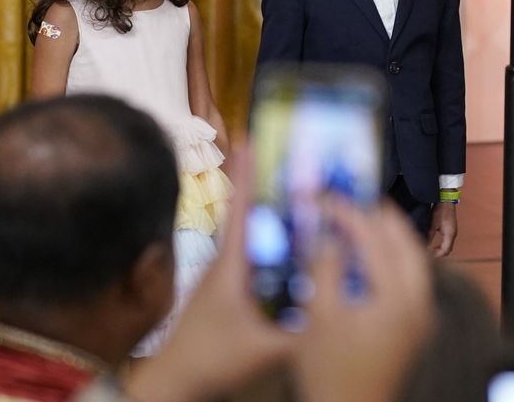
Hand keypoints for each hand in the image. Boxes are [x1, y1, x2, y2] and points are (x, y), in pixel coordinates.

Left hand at [123, 150, 294, 401]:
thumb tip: (337, 304)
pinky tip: (296, 248)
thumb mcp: (264, 346)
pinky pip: (256, 256)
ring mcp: (226, 276)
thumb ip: (300, 328)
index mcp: (233, 264)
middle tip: (297, 158)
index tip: (253, 136)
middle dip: (273, 184)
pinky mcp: (228, 292)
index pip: (243, 208)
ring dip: (275, 214)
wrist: (176, 381)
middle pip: (252, 214)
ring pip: (254, 235)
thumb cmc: (213, 358)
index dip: (248, 172)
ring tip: (304, 194)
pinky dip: (274, 242)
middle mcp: (228, 262)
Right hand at [294, 198, 434, 401]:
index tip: (328, 199)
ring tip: (362, 222)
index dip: (349, 213)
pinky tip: (368, 260)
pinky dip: (392, 261)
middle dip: (381, 218)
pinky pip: (410, 280)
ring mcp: (421, 318)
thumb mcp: (318, 316)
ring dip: (389, 238)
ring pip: (412, 261)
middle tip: (356, 198)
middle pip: (406, 244)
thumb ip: (325, 268)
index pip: (375, 239)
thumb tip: (327, 233)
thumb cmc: (330, 374)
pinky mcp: (416, 328)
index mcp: (397, 298)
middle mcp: (418, 304)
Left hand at [427, 201, 457, 257]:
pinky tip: (434, 244)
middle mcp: (453, 235)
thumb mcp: (433, 224)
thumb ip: (430, 236)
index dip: (436, 255)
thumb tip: (425, 246)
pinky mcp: (451, 229)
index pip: (445, 250)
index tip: (427, 255)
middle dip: (438, 254)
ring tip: (430, 250)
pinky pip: (447, 241)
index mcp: (450, 234)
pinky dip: (441, 245)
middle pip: (447, 250)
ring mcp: (453, 232)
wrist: (446, 200)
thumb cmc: (440, 211)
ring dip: (440, 249)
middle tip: (428, 255)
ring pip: (448, 246)